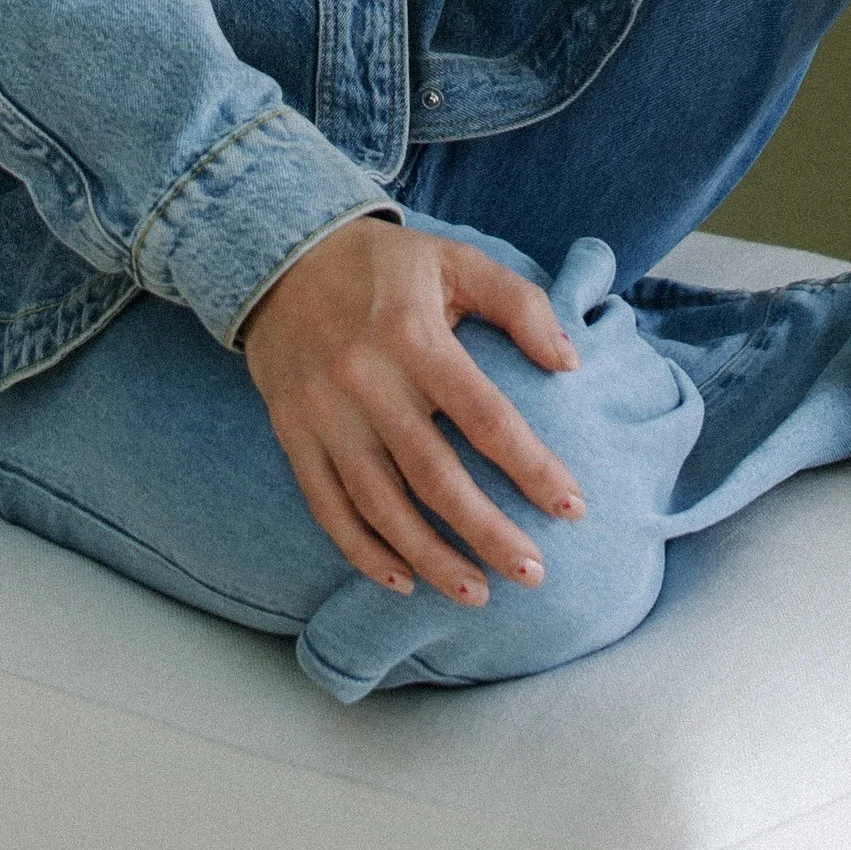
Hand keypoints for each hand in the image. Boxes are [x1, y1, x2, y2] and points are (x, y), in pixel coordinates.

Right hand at [241, 214, 586, 601]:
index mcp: (414, 336)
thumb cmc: (383, 265)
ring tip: (477, 593)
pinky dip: (363, 551)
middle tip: (534, 573)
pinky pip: (327, 506)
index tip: (572, 507)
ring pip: (381, 505)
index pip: (485, 417)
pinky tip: (402, 580)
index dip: (531, 467)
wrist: (278, 256)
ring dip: (431, 558)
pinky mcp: (292, 433)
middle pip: (434, 477)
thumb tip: (570, 362)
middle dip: (488, 533)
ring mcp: (324, 413)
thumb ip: (520, 304)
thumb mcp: (456, 260)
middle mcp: (366, 380)